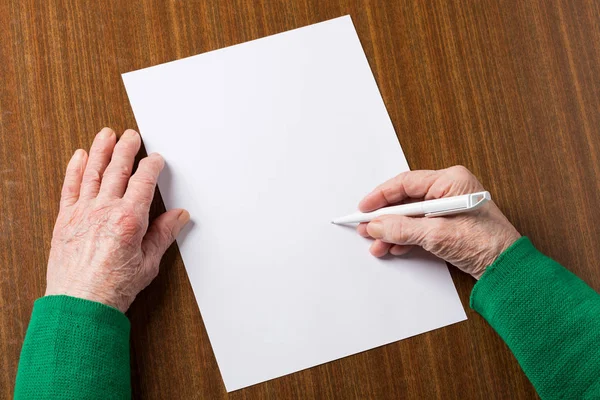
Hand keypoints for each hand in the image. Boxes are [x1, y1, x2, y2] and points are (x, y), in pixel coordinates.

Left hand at [45, 127, 189, 311]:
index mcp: (129, 220)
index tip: (156, 159)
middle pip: (118, 169)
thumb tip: (178, 216)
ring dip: (101, 150)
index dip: (151, 166)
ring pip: (93, 172)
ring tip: (106, 134)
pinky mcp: (65, 219)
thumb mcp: (148, 263)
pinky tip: (79, 156)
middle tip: (132, 135)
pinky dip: (74, 169)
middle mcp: (105, 210)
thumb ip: (163, 234)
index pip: (143, 181)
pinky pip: (70, 187)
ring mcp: (83, 212)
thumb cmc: (113, 288)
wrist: (80, 305)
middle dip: (126, 148)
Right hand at [357, 166, 520, 278]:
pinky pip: (420, 227)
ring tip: (376, 243)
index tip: (363, 208)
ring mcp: (449, 207)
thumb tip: (375, 225)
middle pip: (406, 200)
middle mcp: (450, 190)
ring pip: (411, 216)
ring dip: (393, 231)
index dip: (381, 196)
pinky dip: (405, 237)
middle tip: (365, 228)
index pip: (406, 183)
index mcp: (451, 181)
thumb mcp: (437, 235)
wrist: (508, 270)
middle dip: (385, 217)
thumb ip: (402, 229)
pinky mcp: (449, 224)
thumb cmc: (486, 245)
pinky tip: (393, 247)